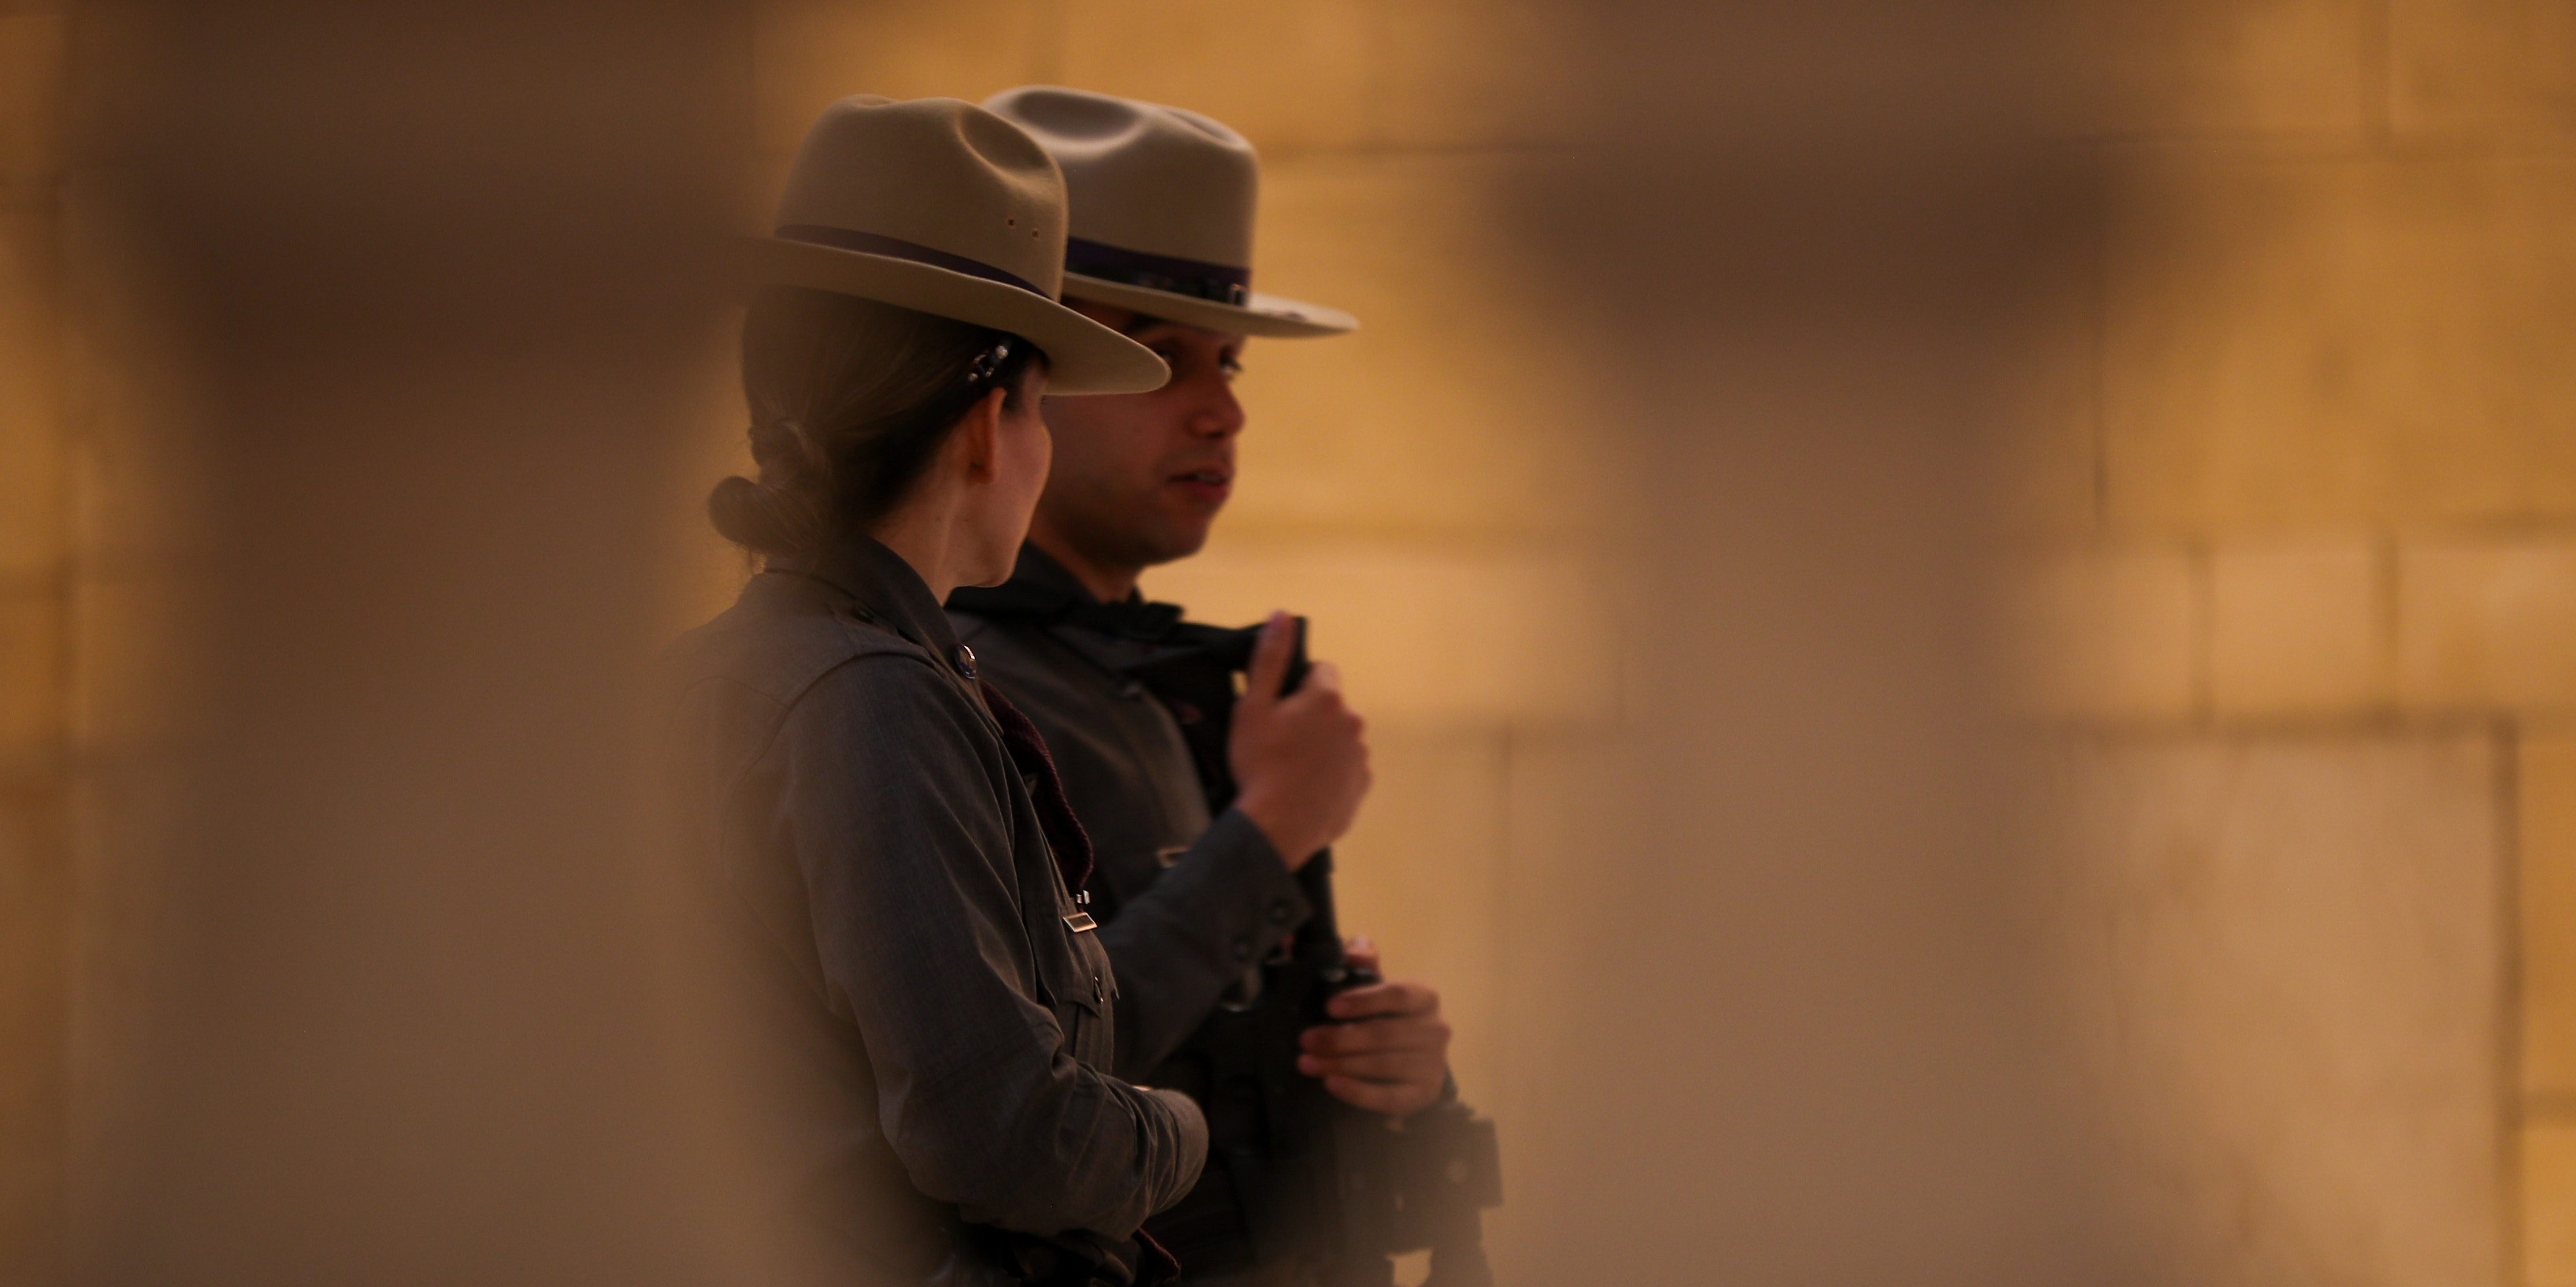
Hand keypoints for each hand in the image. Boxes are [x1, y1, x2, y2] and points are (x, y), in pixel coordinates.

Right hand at [1229, 612, 1369, 869]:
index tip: (1280, 709)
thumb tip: (1281, 614)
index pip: (1322, 671)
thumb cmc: (1260, 764)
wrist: (1276, 828)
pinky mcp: (1362, 787)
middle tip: (1280, 741)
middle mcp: (1354, 723)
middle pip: (1332, 706)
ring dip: (1322, 744)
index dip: (1298, 686)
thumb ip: (1270, 658)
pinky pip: (1346, 769)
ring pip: (1340, 738)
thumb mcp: (1253, 706)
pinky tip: (1305, 787)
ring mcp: (1361, 757)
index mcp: (1329, 698)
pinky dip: (1330, 773)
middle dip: (1311, 715)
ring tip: (1291, 768)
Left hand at [1297, 938, 1449, 1116]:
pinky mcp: (1424, 1094)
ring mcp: (1433, 1065)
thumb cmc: (1390, 1019)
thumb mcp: (1378, 989)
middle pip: (1386, 1034)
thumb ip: (1366, 965)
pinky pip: (1389, 1097)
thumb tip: (1356, 947)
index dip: (1364, 1000)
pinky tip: (1332, 1084)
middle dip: (1341, 1038)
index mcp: (1425, 997)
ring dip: (1342, 1065)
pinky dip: (1358, 1092)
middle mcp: (1436, 1030)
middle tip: (1306, 1040)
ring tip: (1308, 1063)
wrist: (1414, 1062)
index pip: (1398, 995)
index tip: (1330, 1007)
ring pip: (1384, 1065)